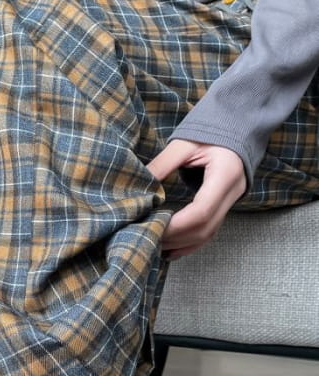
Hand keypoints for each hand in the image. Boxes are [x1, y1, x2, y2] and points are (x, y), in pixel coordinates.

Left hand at [146, 139, 246, 259]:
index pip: (202, 211)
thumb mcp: (183, 144)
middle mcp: (233, 192)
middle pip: (205, 228)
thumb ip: (162, 164)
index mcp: (224, 174)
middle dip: (176, 237)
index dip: (177, 225)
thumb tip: (139, 185)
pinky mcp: (226, 205)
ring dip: (182, 244)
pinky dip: (190, 243)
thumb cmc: (210, 131)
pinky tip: (171, 250)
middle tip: (148, 237)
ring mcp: (232, 201)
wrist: (237, 125)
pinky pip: (210, 231)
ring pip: (208, 233)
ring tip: (156, 245)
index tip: (153, 226)